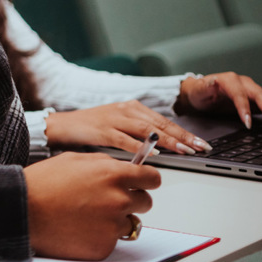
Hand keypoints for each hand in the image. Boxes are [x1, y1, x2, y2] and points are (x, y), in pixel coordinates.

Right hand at [24, 152, 159, 259]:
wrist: (23, 210)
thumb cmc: (43, 184)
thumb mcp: (74, 160)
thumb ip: (104, 164)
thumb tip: (123, 169)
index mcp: (112, 175)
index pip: (152, 178)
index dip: (147, 180)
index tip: (143, 183)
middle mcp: (118, 199)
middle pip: (145, 201)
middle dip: (132, 200)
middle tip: (110, 201)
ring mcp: (112, 225)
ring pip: (131, 223)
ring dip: (117, 220)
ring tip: (90, 215)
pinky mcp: (104, 246)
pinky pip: (112, 240)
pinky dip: (101, 236)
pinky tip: (80, 228)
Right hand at [44, 101, 210, 154]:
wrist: (60, 125)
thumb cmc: (89, 129)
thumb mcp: (118, 127)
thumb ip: (138, 135)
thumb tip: (164, 149)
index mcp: (132, 108)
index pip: (164, 121)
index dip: (184, 132)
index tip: (201, 143)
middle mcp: (125, 110)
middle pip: (160, 124)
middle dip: (183, 137)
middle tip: (200, 147)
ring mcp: (113, 119)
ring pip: (147, 130)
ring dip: (168, 141)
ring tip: (184, 150)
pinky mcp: (102, 130)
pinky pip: (125, 139)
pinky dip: (141, 147)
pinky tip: (154, 153)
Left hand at [176, 73, 261, 128]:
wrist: (201, 92)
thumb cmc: (199, 92)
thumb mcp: (199, 90)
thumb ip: (206, 87)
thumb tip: (212, 81)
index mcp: (229, 80)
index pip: (239, 94)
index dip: (244, 108)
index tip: (247, 123)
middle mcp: (243, 83)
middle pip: (259, 94)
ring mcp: (250, 89)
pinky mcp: (255, 97)